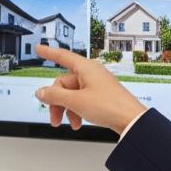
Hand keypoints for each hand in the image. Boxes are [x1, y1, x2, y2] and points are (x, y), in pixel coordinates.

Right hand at [32, 44, 146, 134]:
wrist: (131, 121)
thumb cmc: (110, 106)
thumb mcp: (75, 101)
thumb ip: (54, 96)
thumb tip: (41, 92)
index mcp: (86, 68)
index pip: (62, 56)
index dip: (49, 52)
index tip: (39, 48)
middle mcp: (91, 74)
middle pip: (63, 83)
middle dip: (56, 101)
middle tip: (54, 115)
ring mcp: (96, 85)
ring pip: (70, 94)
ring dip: (65, 109)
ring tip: (67, 122)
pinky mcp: (100, 96)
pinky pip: (80, 100)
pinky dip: (75, 111)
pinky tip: (77, 122)